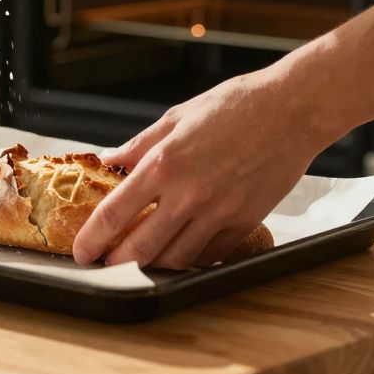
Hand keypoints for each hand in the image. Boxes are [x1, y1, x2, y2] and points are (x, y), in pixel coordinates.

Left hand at [72, 67, 341, 268]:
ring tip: (138, 262)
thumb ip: (139, 146)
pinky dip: (191, 258)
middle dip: (115, 264)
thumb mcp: (176, 117)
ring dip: (152, 267)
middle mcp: (189, 194)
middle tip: (104, 265)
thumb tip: (108, 161)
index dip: (91, 239)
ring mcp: (219, 212)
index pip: (115, 213)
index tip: (81, 251)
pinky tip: (180, 253)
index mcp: (165, 164)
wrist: (292, 111)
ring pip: (176, 259)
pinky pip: (210, 254)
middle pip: (141, 249)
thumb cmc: (235, 106)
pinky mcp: (245, 221)